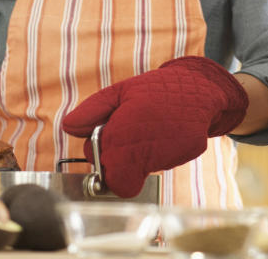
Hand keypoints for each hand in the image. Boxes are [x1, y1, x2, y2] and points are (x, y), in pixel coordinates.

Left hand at [61, 56, 248, 197]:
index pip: (108, 173)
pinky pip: (166, 162)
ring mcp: (171, 150)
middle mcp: (148, 144)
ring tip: (148, 131)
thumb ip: (91, 112)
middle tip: (126, 143)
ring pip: (145, 172)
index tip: (107, 148)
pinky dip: (162, 153)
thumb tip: (69, 128)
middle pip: (124, 182)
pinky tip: (164, 134)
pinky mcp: (189, 151)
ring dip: (141, 157)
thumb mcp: (118, 92)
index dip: (103, 164)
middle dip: (120, 167)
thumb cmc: (153, 89)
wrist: (197, 84)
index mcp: (125, 129)